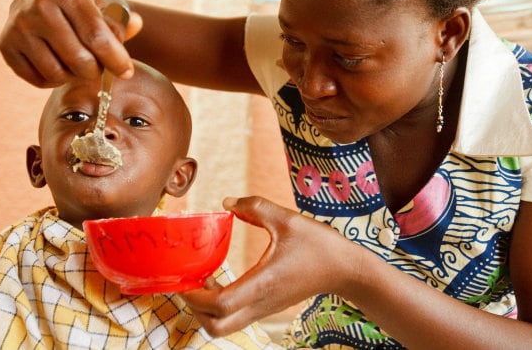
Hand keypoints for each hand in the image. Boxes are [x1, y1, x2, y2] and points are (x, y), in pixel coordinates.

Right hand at [0, 0, 142, 87]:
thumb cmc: (81, 8)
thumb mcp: (103, 8)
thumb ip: (121, 23)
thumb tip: (136, 24)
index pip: (97, 37)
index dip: (116, 60)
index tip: (126, 72)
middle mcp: (40, 7)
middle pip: (80, 61)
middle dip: (96, 71)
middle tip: (98, 66)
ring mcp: (19, 27)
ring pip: (58, 74)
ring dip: (74, 76)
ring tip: (78, 64)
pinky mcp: (6, 45)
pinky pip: (39, 80)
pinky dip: (54, 81)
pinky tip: (58, 65)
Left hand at [181, 196, 362, 336]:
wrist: (347, 270)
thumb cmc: (320, 245)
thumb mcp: (287, 219)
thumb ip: (255, 207)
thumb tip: (227, 202)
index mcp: (263, 283)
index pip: (219, 305)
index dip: (195, 296)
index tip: (185, 278)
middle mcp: (260, 302)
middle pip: (216, 328)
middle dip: (195, 310)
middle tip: (190, 283)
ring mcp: (265, 309)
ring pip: (225, 326)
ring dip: (207, 309)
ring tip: (205, 280)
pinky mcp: (268, 307)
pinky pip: (236, 316)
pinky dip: (221, 306)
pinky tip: (222, 279)